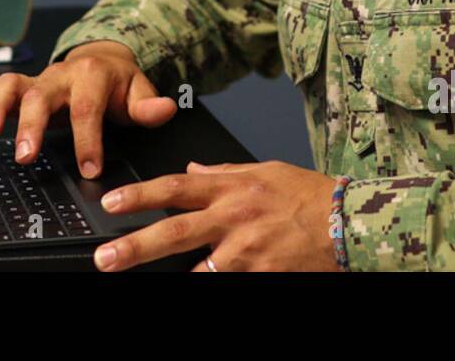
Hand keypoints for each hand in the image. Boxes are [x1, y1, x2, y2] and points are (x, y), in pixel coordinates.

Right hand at [0, 40, 176, 177]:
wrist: (102, 59)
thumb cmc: (118, 83)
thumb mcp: (138, 91)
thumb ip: (148, 105)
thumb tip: (165, 108)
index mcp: (93, 75)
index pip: (87, 108)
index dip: (88, 140)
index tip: (90, 169)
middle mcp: (62, 74)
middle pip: (42, 96)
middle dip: (31, 126)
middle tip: (26, 156)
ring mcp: (40, 79)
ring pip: (13, 87)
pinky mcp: (24, 87)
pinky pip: (0, 92)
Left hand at [93, 161, 339, 271]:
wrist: (348, 221)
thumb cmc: (308, 195)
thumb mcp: (264, 170)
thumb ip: (223, 172)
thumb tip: (191, 170)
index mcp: (231, 187)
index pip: (175, 187)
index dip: (140, 196)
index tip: (111, 203)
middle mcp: (233, 218)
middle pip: (174, 232)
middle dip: (135, 247)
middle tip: (106, 259)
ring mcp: (247, 251)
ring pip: (197, 270)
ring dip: (171, 279)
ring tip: (145, 284)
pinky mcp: (261, 275)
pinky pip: (225, 285)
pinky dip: (211, 285)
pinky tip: (200, 284)